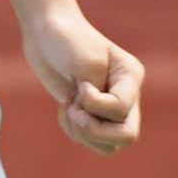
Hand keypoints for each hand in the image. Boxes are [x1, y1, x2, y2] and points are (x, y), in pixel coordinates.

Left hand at [24, 8, 144, 153]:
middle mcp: (127, 95)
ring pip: (109, 145)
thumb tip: (91, 117)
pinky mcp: (93, 115)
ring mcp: (110, 108)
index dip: (94, 104)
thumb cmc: (67, 39)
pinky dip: (74, 131)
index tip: (79, 84)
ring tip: (68, 110)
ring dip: (83, 133)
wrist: (47, 31)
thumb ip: (94, 95)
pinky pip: (90, 141)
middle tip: (74, 113)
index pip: (120, 108)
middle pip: (127, 136)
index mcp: (131, 77)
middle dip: (95, 131)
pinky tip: (64, 108)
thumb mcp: (84, 62)